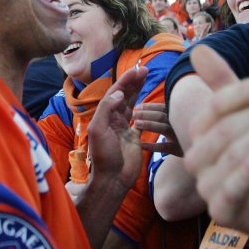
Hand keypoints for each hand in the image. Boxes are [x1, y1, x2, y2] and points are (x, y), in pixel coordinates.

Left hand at [87, 66, 148, 193]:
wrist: (113, 178)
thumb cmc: (104, 156)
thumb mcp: (99, 130)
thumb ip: (107, 109)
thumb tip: (120, 93)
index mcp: (105, 116)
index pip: (115, 93)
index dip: (125, 81)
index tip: (136, 70)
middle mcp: (114, 120)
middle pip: (124, 96)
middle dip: (133, 82)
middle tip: (145, 69)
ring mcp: (124, 128)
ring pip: (132, 105)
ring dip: (138, 91)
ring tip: (147, 78)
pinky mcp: (134, 137)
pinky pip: (140, 120)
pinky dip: (144, 110)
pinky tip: (149, 102)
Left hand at [133, 102, 184, 156]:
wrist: (197, 150)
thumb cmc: (181, 133)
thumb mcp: (177, 120)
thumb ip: (167, 113)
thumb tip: (147, 106)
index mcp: (178, 115)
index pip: (161, 107)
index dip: (148, 107)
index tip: (137, 107)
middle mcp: (179, 123)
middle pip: (160, 116)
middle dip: (145, 114)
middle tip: (132, 114)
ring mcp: (178, 136)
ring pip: (163, 128)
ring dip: (148, 125)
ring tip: (135, 124)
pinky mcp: (178, 149)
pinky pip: (163, 147)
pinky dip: (152, 146)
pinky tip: (141, 145)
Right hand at [185, 46, 248, 233]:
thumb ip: (234, 84)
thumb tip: (201, 49)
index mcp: (202, 129)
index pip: (217, 104)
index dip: (245, 92)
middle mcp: (198, 157)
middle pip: (225, 130)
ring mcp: (208, 186)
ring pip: (229, 157)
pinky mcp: (222, 212)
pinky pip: (231, 191)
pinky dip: (247, 172)